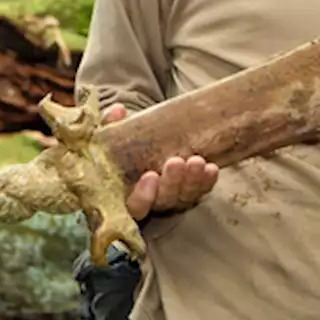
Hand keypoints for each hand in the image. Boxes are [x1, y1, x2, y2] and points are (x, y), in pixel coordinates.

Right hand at [103, 104, 219, 220]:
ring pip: (183, 197)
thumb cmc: (120, 142)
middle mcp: (149, 200)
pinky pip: (200, 191)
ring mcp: (171, 196)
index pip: (133, 207)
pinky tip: (211, 168)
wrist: (141, 140)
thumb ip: (108, 125)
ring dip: (192, 181)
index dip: (142, 197)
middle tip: (176, 162)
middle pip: (162, 201)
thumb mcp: (109, 134)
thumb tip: (118, 112)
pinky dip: (206, 182)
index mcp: (124, 193)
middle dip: (172, 183)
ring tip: (197, 161)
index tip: (150, 176)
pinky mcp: (188, 190)